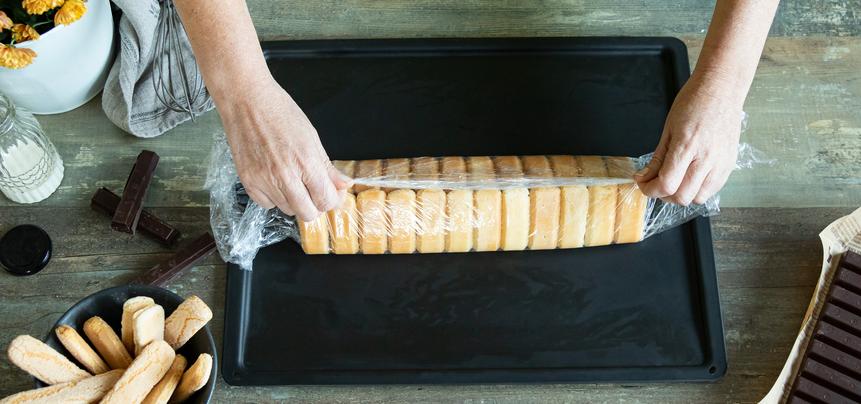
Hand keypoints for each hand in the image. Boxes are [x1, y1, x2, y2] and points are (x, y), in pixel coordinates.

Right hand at [219, 77, 350, 220]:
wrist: (246, 101)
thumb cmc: (281, 112)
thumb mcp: (311, 137)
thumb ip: (327, 167)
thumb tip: (344, 185)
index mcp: (306, 162)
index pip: (326, 201)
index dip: (332, 199)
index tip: (331, 192)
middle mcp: (285, 176)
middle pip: (307, 213)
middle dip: (315, 205)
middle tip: (314, 191)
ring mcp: (264, 180)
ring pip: (287, 210)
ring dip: (294, 201)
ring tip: (293, 179)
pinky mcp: (247, 181)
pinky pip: (267, 204)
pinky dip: (274, 198)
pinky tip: (275, 180)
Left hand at [634, 72, 743, 204]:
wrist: (721, 89)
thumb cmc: (694, 103)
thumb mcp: (668, 129)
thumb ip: (657, 158)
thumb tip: (644, 177)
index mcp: (687, 146)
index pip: (666, 184)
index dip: (650, 190)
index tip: (643, 184)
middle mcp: (706, 158)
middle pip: (682, 197)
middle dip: (663, 194)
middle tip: (656, 183)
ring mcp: (721, 163)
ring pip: (698, 198)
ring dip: (682, 195)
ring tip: (675, 181)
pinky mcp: (730, 164)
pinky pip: (713, 190)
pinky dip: (698, 190)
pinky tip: (690, 177)